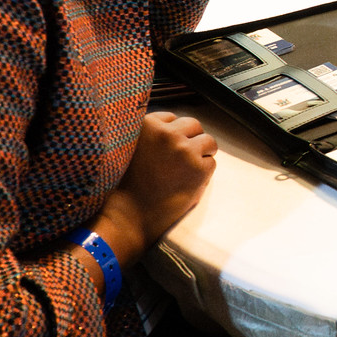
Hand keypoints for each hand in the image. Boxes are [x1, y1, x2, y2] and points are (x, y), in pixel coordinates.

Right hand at [97, 111, 217, 251]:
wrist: (127, 217)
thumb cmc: (125, 186)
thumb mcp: (128, 147)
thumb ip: (148, 134)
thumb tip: (170, 125)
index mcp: (146, 125)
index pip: (171, 118)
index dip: (171, 135)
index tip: (165, 150)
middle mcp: (167, 133)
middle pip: (193, 125)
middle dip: (190, 140)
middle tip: (179, 161)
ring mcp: (184, 150)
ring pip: (208, 141)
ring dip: (201, 154)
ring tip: (185, 171)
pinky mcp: (198, 168)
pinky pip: (211, 162)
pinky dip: (204, 172)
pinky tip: (186, 183)